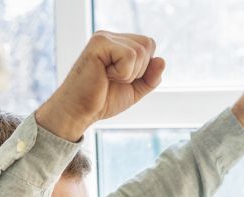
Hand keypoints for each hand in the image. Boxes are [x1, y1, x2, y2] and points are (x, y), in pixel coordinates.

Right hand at [35, 31, 164, 140]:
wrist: (80, 111)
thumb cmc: (103, 100)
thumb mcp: (135, 90)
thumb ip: (151, 77)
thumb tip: (162, 60)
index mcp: (118, 44)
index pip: (149, 45)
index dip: (144, 68)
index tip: (123, 79)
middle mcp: (111, 37)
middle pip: (148, 44)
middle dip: (139, 70)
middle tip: (116, 79)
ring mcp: (104, 38)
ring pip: (140, 51)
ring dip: (129, 73)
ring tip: (109, 77)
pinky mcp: (99, 44)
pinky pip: (129, 56)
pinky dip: (123, 73)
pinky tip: (105, 75)